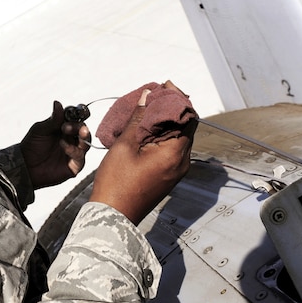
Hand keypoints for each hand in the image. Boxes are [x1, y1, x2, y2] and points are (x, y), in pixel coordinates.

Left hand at [21, 101, 91, 188]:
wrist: (25, 166)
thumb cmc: (31, 146)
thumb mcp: (40, 130)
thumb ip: (52, 119)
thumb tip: (58, 103)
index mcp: (64, 127)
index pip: (76, 118)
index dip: (77, 114)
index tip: (74, 113)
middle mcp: (71, 138)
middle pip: (83, 129)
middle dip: (78, 126)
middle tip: (66, 126)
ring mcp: (74, 151)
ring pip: (86, 142)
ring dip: (80, 136)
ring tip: (66, 133)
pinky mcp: (74, 165)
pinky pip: (80, 157)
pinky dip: (73, 150)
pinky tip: (63, 146)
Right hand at [89, 87, 195, 223]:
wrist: (113, 217)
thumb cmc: (116, 184)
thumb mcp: (125, 145)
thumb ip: (138, 118)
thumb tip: (148, 96)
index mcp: (175, 154)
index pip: (188, 117)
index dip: (178, 98)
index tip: (164, 86)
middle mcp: (182, 162)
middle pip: (186, 126)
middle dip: (172, 108)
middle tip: (154, 94)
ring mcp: (176, 171)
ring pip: (179, 137)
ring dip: (166, 121)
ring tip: (148, 108)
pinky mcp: (168, 176)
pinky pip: (172, 149)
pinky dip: (162, 135)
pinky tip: (146, 128)